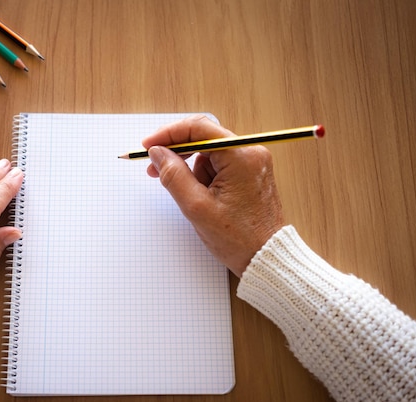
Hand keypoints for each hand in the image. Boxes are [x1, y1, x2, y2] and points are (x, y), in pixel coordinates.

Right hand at [143, 115, 283, 276]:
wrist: (267, 258)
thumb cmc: (238, 238)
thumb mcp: (197, 207)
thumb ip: (173, 175)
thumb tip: (158, 153)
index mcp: (241, 156)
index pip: (199, 128)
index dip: (168, 134)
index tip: (148, 146)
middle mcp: (250, 152)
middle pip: (204, 138)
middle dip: (177, 153)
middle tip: (154, 168)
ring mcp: (252, 163)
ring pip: (209, 154)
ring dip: (191, 170)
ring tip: (191, 198)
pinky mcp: (250, 174)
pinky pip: (219, 166)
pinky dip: (204, 177)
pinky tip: (202, 198)